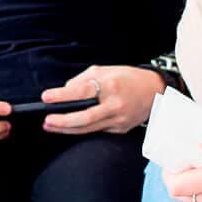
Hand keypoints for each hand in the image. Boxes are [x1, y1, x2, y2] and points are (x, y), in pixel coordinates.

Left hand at [40, 66, 164, 134]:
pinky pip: (97, 130)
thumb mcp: (106, 70)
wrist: (155, 91)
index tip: (46, 97)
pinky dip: (81, 129)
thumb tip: (65, 91)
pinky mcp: (120, 129)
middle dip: (62, 121)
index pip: (82, 92)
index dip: (62, 96)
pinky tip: (68, 128)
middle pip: (84, 117)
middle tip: (46, 120)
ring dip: (67, 128)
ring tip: (51, 126)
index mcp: (110, 85)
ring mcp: (119, 120)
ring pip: (88, 128)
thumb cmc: (128, 78)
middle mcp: (115, 104)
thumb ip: (84, 80)